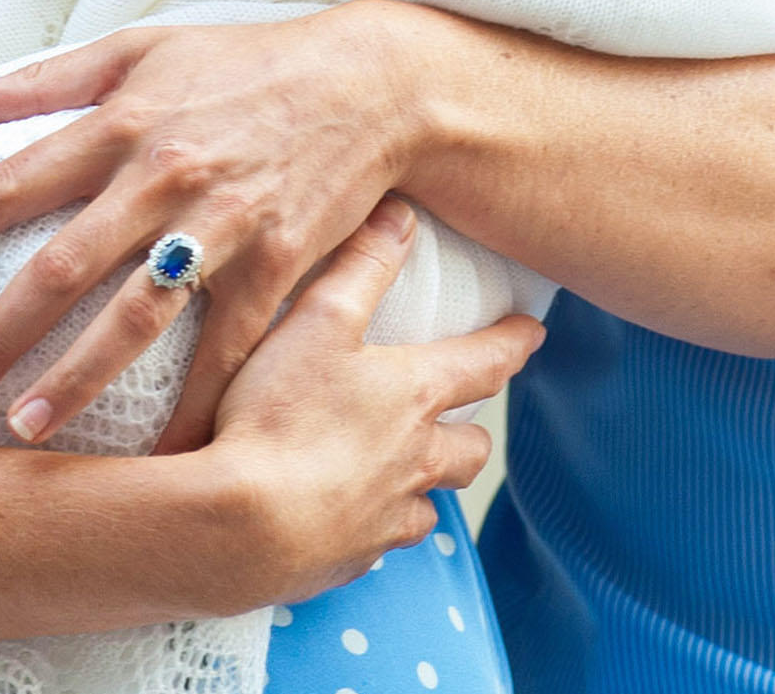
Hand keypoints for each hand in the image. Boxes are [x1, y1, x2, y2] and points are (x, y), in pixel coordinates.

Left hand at [0, 10, 435, 450]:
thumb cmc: (242, 64)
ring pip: (134, 317)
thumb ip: (43, 78)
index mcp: (120, 120)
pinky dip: (191, 409)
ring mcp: (221, 225)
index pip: (8, 181)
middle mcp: (162, 174)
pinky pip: (223, 352)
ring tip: (23, 433)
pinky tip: (156, 458)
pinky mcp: (275, 267)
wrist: (366, 83)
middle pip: (61, 265)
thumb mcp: (142, 49)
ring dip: (75, 381)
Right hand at [196, 205, 538, 607]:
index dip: (513, 344)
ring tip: (405, 470)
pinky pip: (382, 541)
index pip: (486, 364)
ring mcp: (386, 519)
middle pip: (471, 451)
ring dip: (426, 484)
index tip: (534, 333)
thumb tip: (402, 213)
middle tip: (464, 416)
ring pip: (431, 504)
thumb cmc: (280, 414)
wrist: (241, 527)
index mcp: (416, 396)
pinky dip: (376, 525)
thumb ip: (363, 263)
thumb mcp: (319, 319)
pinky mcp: (352, 561)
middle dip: (474, 432)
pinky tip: (349, 515)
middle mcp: (416, 461)